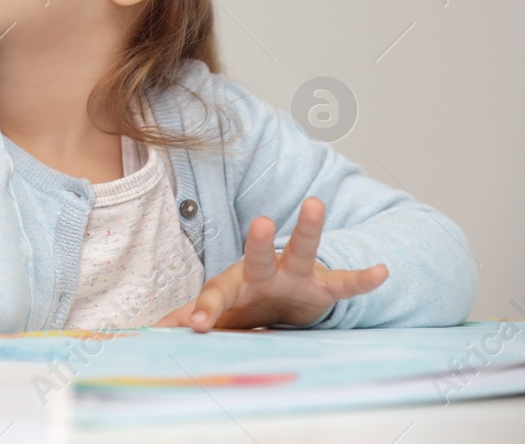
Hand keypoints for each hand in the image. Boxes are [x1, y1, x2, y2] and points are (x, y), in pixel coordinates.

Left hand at [153, 197, 388, 331]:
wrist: (283, 296)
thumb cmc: (246, 301)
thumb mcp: (219, 310)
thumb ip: (190, 316)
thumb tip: (150, 331)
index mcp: (234, 283)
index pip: (217, 294)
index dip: (206, 310)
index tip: (196, 326)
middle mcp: (265, 273)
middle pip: (258, 255)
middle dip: (257, 241)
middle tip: (258, 221)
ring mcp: (296, 275)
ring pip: (302, 250)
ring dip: (307, 229)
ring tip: (315, 202)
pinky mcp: (323, 286)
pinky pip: (345, 283)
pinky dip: (363, 278)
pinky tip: (382, 270)